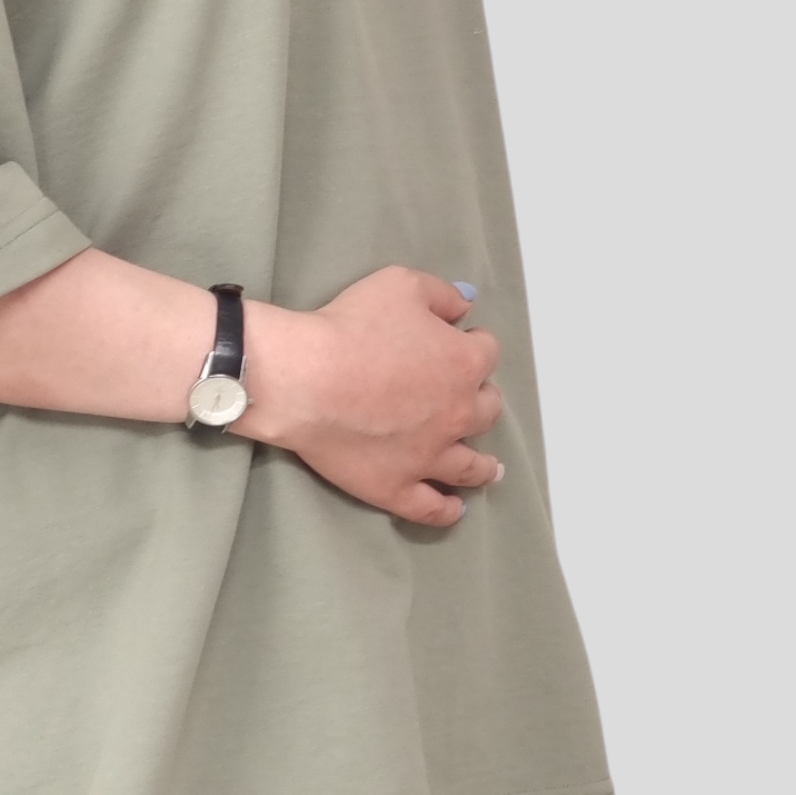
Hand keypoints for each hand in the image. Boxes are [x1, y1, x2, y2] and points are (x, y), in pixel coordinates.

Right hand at [235, 267, 502, 527]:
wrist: (304, 378)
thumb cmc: (349, 326)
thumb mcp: (399, 284)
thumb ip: (440, 294)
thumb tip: (465, 306)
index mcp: (462, 363)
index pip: (485, 353)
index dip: (473, 346)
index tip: (462, 344)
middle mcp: (457, 413)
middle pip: (486, 410)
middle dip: (481, 401)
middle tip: (469, 400)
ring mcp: (430, 456)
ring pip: (471, 466)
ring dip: (484, 466)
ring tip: (491, 470)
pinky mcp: (398, 486)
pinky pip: (431, 507)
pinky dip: (446, 509)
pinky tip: (455, 509)